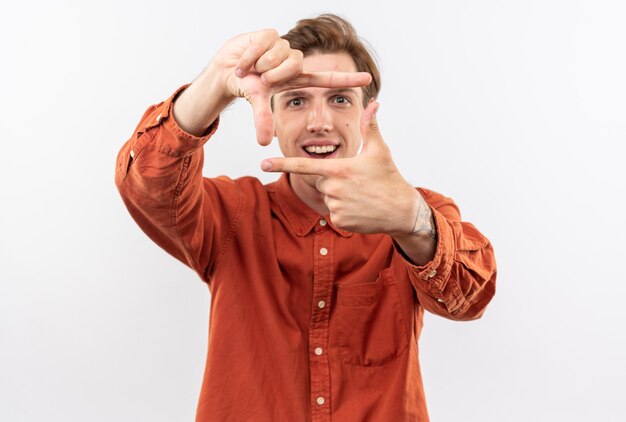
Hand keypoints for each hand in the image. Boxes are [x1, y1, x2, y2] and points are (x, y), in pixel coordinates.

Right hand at [212, 29, 371, 144]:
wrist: (225, 71)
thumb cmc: (246, 87)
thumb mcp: (256, 103)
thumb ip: (263, 120)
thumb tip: (264, 142)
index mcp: (297, 79)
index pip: (327, 79)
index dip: (346, 79)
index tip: (367, 79)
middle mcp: (293, 62)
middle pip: (294, 65)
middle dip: (273, 75)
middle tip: (260, 79)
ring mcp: (282, 47)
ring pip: (277, 54)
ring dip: (259, 64)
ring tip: (251, 69)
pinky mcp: (269, 34)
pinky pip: (263, 43)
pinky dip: (250, 55)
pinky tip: (245, 60)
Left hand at [261, 102, 419, 234]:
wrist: (402, 211)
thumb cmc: (389, 178)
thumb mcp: (379, 150)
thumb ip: (369, 126)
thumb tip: (373, 102)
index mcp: (339, 169)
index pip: (304, 166)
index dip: (282, 164)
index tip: (263, 164)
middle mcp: (334, 188)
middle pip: (321, 181)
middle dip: (335, 180)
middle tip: (358, 183)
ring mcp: (336, 207)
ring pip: (328, 197)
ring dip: (341, 196)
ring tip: (362, 196)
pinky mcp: (340, 221)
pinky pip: (334, 213)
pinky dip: (345, 211)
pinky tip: (361, 209)